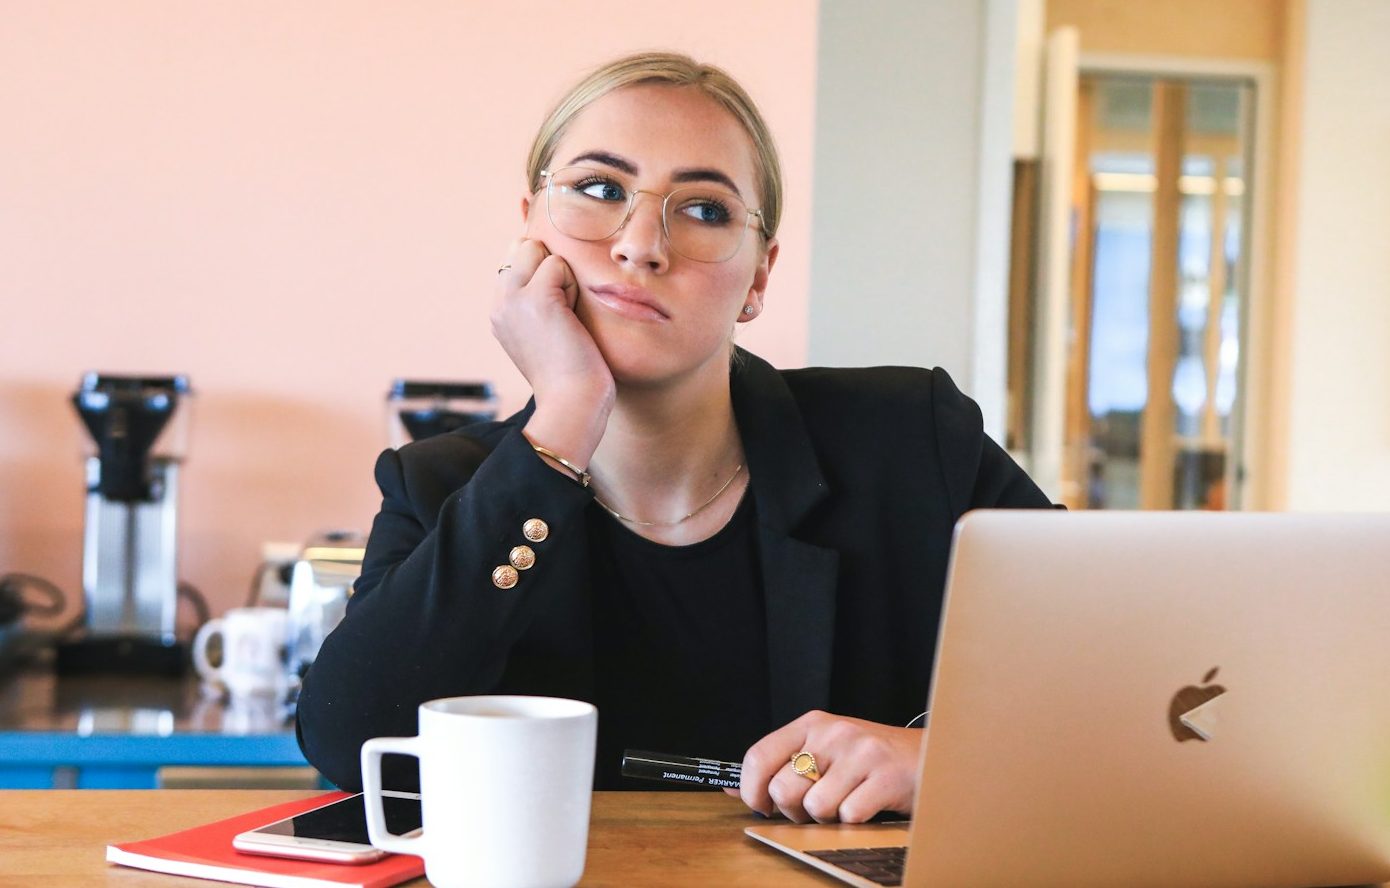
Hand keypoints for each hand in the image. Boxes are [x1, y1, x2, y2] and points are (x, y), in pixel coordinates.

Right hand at [491, 239, 614, 464]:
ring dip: (563, 278)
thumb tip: (551, 263)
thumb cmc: (569, 372)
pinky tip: (570, 319)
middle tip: (562, 311)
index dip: (543, 271)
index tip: (555, 311)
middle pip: (524, 246)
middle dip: (550, 268)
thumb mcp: (542, 331)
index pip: (515, 258)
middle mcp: (498, 302)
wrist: (571, 403)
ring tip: (566, 316)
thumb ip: (536, 299)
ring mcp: (512, 299)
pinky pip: (558, 264)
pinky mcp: (535, 298)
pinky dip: (572, 286)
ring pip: (539, 250)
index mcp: (499, 310)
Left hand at [726, 710, 922, 823]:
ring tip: (845, 804)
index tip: (761, 806)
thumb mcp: (825, 751)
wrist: (934, 755)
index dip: (751, 790)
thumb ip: (781, 765)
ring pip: (816, 806)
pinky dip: (855, 822)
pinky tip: (868, 806)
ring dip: (828, 818)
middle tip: (814, 808)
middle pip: (784, 788)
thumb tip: (731, 789)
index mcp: (812, 723)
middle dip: (794, 811)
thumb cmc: (871, 759)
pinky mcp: (887, 777)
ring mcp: (861, 753)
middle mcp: (833, 732)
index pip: (758, 755)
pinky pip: (849, 816)